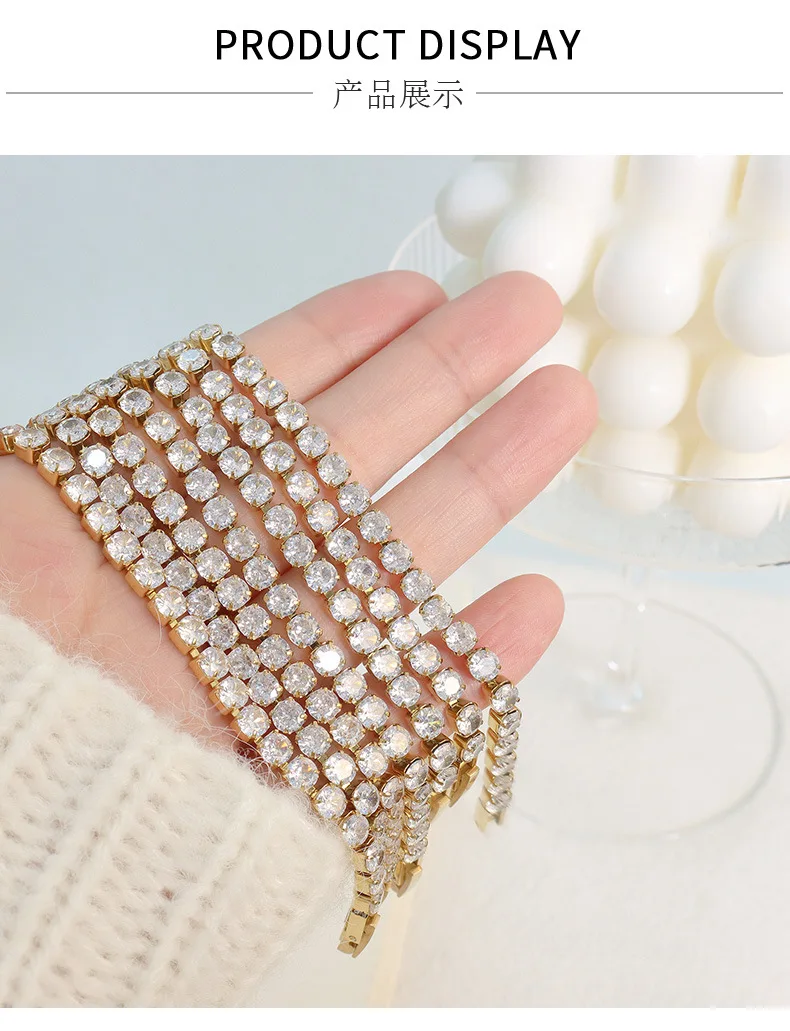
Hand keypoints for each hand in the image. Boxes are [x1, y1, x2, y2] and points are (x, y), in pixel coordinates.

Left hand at [0, 271, 595, 749]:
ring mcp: (256, 673)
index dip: (333, 341)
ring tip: (566, 404)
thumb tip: (189, 376)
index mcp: (134, 509)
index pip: (250, 409)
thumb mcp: (16, 507)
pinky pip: (393, 724)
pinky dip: (468, 672)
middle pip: (343, 466)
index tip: (411, 294)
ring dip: (484, 485)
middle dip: (439, 383)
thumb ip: (107, 441)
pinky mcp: (289, 775)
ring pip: (390, 568)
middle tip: (527, 310)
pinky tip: (540, 606)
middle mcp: (207, 581)